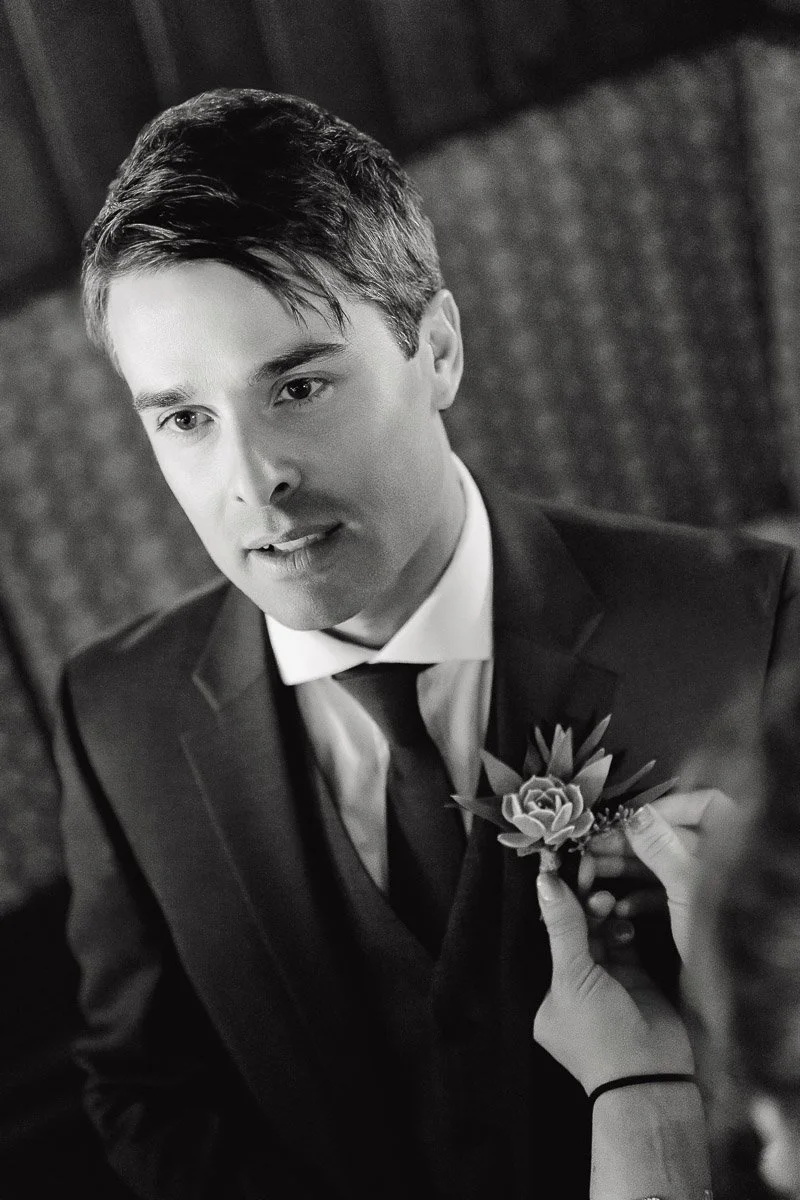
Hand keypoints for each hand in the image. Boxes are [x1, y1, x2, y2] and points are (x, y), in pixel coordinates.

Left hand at [533, 869, 693, 1094]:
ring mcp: (607, 982)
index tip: (563, 870)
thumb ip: (563, 927)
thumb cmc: (598, 1031)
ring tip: (608, 899)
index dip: (558, 905)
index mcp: (548, 993)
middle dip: (583, 905)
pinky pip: (626, 945)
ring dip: (604, 914)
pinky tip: (625, 922)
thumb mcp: (573, 978)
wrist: (650, 1077)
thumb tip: (544, 878)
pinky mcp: (637, 979)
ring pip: (601, 935)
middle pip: (576, 933)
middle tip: (591, 876)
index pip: (549, 938)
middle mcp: (575, 986)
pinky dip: (624, 930)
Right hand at [581, 789, 733, 959]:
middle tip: (592, 846)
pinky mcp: (691, 918)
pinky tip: (619, 910)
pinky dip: (639, 897)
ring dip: (626, 867)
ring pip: (662, 866)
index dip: (671, 804)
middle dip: (632, 839)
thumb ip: (662, 848)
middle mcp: (720, 866)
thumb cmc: (718, 946)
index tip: (631, 818)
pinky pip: (662, 895)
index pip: (708, 805)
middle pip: (674, 835)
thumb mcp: (688, 892)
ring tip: (591, 875)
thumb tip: (634, 812)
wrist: (730, 1009)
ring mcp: (704, 893)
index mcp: (732, 851)